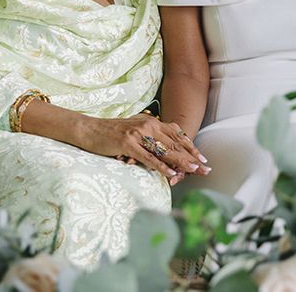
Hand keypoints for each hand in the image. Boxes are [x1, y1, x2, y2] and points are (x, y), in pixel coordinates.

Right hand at [77, 113, 209, 182]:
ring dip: (181, 162)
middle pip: (175, 144)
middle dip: (192, 158)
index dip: (191, 148)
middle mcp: (149, 125)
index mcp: (152, 122)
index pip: (177, 135)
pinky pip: (148, 157)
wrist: (90, 129)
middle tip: (205, 169)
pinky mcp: (128, 143)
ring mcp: (139, 134)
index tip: (203, 159)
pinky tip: (170, 174)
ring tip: (194, 171)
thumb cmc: (112, 133)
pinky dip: (161, 166)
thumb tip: (164, 149)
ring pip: (164, 150)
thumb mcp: (135, 130)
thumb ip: (150, 137)